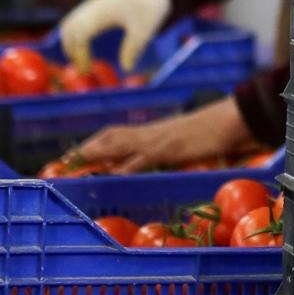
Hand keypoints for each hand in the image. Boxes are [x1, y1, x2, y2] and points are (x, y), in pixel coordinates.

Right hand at [58, 0, 170, 72]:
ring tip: (83, 62)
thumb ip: (134, 49)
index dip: (79, 54)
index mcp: (102, 12)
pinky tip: (85, 50)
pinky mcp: (92, 9)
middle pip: (68, 30)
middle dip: (71, 51)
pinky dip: (74, 37)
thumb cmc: (148, 9)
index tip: (87, 69)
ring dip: (70, 44)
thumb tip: (126, 68)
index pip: (80, 35)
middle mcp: (92, 8)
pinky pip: (74, 22)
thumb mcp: (145, 31)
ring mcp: (90, 6)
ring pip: (68, 25)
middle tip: (84, 70)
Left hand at [69, 97, 250, 173]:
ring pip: (118, 144)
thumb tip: (161, 161)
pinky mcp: (170, 148)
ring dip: (95, 154)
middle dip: (85, 149)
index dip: (94, 143)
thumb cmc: (214, 131)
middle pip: (109, 137)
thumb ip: (171, 152)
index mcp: (153, 131)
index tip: (74, 154)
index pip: (116, 134)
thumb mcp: (187, 143)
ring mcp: (158, 139)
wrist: (232, 119)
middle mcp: (150, 133)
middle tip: (62, 162)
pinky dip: (125, 167)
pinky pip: (142, 158)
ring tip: (74, 164)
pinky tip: (112, 175)